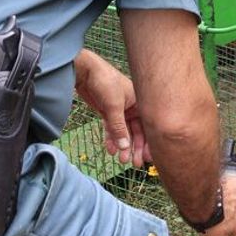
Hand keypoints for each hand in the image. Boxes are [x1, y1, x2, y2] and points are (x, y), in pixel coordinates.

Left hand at [73, 49, 150, 165]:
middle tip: (134, 163)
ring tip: (121, 160)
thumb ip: (119, 127)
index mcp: (140, 102)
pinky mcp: (108, 112)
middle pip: (137, 131)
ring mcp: (120, 110)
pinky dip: (112, 139)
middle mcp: (133, 107)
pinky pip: (112, 129)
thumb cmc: (105, 82)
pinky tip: (110, 150)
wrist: (85, 71)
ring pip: (124, 132)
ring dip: (123, 146)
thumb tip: (125, 147)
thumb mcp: (114, 106)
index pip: (148, 125)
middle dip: (135, 147)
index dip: (149, 142)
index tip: (148, 157)